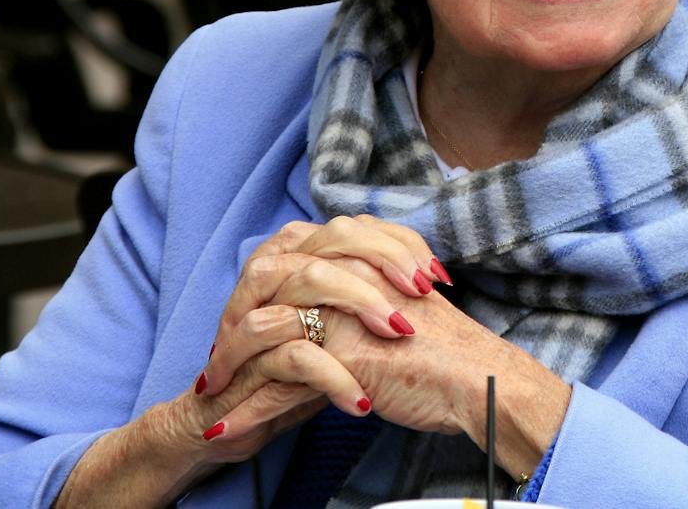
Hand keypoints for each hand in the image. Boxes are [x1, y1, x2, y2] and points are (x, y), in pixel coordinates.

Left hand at [219, 215, 569, 479]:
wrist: (478, 377)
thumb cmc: (447, 351)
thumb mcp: (397, 307)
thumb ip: (362, 295)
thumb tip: (323, 309)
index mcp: (360, 257)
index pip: (288, 264)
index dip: (257, 294)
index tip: (238, 327)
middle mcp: (346, 274)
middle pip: (265, 291)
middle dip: (231, 328)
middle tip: (212, 362)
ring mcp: (341, 311)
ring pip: (263, 336)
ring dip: (230, 369)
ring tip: (209, 398)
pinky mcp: (340, 353)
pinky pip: (277, 382)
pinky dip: (246, 410)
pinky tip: (223, 430)